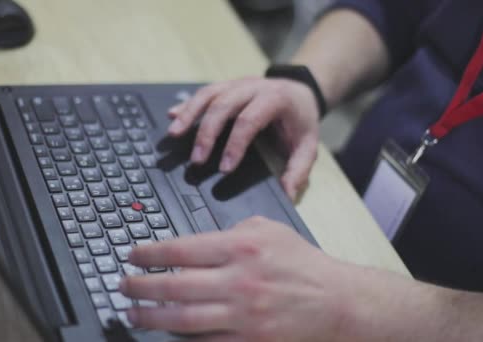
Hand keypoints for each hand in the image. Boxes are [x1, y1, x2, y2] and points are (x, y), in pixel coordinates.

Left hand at [119, 216, 350, 340]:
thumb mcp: (270, 230)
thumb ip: (234, 229)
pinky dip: (182, 339)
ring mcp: (243, 315)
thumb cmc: (303, 264)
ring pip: (183, 319)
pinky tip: (168, 333)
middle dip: (140, 286)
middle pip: (174, 286)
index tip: (132, 255)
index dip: (149, 253)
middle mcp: (238, 281)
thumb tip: (200, 240)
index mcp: (241, 247)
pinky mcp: (250, 340)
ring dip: (151, 317)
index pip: (181, 249)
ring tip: (133, 313)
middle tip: (123, 285)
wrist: (336, 301)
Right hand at [167, 77, 320, 199]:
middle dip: (207, 132)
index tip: (224, 168)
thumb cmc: (301, 119)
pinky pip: (205, 92)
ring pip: (209, 94)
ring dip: (189, 113)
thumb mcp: (309, 144)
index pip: (249, 120)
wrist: (301, 90)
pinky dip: (188, 104)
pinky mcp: (227, 86)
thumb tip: (287, 193)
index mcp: (275, 99)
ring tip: (174, 133)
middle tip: (197, 159)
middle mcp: (253, 87)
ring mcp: (238, 84)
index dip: (234, 144)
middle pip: (223, 104)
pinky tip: (173, 115)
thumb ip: (299, 169)